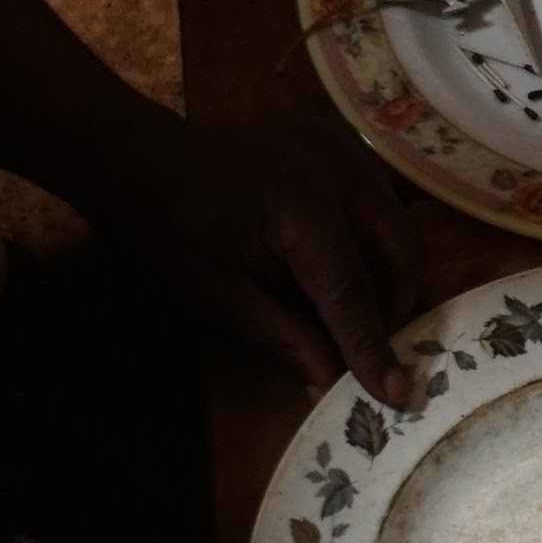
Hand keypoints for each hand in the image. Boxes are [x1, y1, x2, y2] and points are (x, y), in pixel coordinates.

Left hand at [89, 113, 415, 402]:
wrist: (141, 161)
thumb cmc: (164, 232)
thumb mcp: (214, 298)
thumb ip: (282, 339)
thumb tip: (334, 385)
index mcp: (298, 200)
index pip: (351, 288)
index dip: (372, 346)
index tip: (397, 395)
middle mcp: (336, 163)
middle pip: (401, 251)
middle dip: (393, 310)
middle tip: (367, 357)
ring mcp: (343, 147)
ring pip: (400, 230)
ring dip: (388, 282)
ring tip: (350, 321)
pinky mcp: (343, 146)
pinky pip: (382, 210)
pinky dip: (374, 251)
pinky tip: (339, 277)